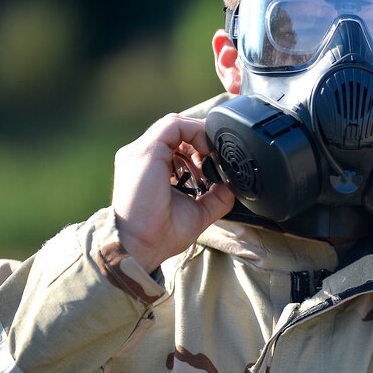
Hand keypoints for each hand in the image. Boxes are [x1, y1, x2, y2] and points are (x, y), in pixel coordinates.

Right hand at [112, 114, 234, 271]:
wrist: (139, 248)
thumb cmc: (161, 235)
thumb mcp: (197, 211)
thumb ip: (215, 195)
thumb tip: (232, 185)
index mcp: (149, 168)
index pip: (175, 143)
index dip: (199, 146)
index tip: (217, 160)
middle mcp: (141, 156)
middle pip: (176, 133)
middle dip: (202, 140)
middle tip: (219, 156)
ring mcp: (140, 152)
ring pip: (174, 125)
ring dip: (200, 135)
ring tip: (214, 154)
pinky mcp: (145, 152)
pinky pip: (173, 126)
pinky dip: (195, 132)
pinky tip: (207, 149)